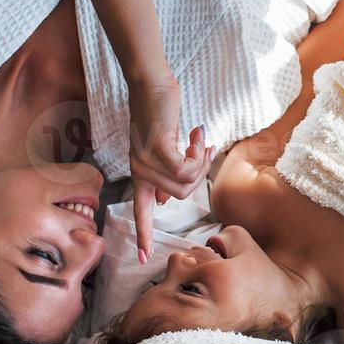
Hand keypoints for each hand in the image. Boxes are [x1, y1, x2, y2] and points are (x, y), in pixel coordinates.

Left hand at [127, 72, 213, 262]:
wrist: (151, 85)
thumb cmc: (159, 114)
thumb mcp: (161, 148)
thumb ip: (164, 173)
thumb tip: (166, 202)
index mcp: (140, 175)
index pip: (141, 212)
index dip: (143, 235)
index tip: (143, 258)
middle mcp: (139, 171)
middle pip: (180, 196)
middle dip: (199, 175)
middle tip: (203, 148)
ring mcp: (146, 160)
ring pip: (185, 183)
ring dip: (201, 161)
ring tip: (200, 138)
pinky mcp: (157, 148)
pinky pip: (186, 168)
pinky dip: (199, 153)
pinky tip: (199, 134)